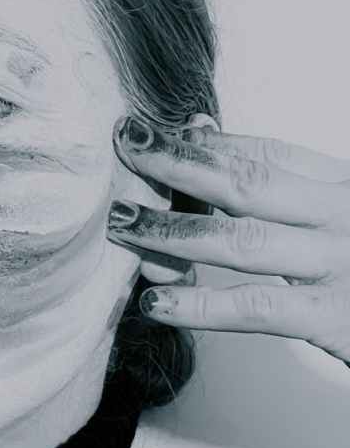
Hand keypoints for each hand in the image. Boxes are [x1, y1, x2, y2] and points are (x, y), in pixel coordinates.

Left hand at [107, 117, 349, 365]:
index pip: (264, 152)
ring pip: (241, 239)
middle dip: (177, 160)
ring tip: (121, 223)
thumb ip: (284, 181)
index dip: (201, 142)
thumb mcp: (340, 212)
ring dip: (173, 229)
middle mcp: (344, 213)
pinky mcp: (337, 318)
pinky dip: (200, 305)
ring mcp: (341, 262)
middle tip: (125, 145)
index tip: (149, 130)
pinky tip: (155, 303)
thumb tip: (204, 131)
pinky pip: (256, 308)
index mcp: (345, 184)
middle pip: (247, 179)